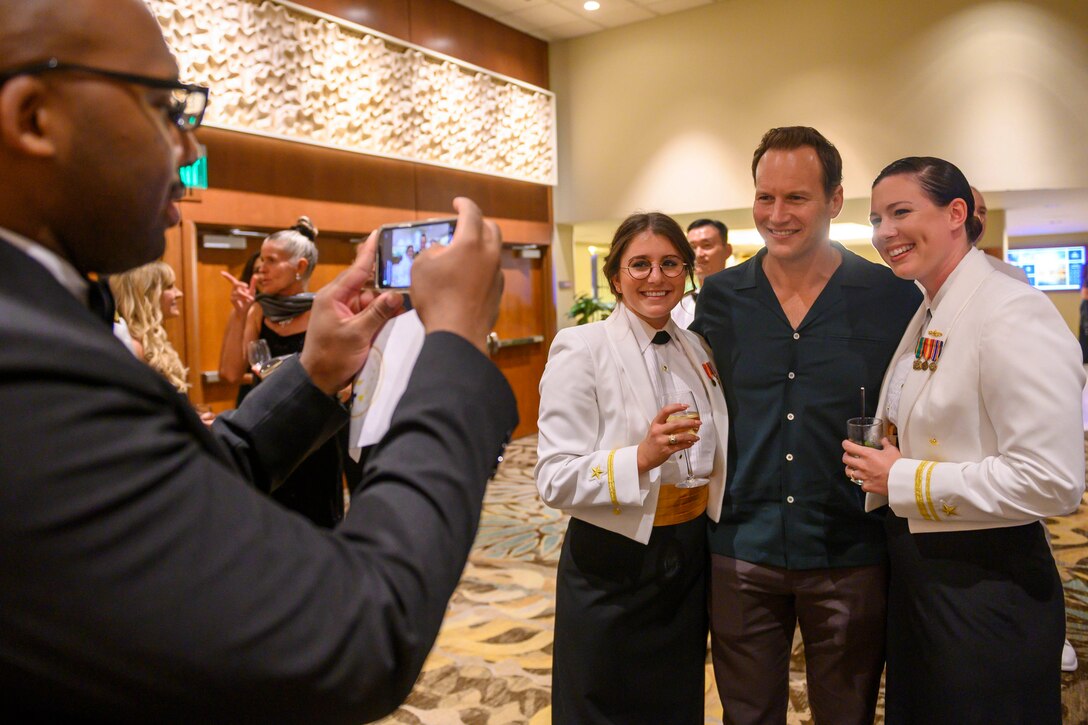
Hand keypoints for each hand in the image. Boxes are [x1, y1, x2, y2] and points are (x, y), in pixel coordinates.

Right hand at [220, 271, 256, 313]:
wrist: (245, 309)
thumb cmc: (249, 299)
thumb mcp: (252, 291)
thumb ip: (253, 284)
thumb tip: (255, 275)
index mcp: (238, 286)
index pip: (232, 279)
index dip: (227, 276)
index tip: (221, 272)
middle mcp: (234, 289)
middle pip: (236, 284)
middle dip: (241, 284)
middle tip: (247, 286)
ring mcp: (232, 294)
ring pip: (239, 292)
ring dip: (246, 295)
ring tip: (251, 299)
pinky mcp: (232, 299)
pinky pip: (238, 297)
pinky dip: (244, 299)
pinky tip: (246, 301)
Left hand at [299, 231, 404, 394]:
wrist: (319, 380)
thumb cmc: (330, 357)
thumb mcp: (356, 335)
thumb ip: (377, 313)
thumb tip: (396, 295)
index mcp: (334, 296)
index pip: (357, 269)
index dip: (369, 252)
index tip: (378, 233)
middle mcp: (340, 300)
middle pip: (369, 284)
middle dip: (386, 284)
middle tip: (405, 278)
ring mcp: (347, 312)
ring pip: (373, 300)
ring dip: (386, 304)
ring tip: (403, 303)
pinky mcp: (353, 324)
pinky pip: (372, 313)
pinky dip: (383, 314)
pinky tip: (396, 314)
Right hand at [410, 197, 502, 354]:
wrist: (458, 334)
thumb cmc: (437, 299)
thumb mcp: (421, 266)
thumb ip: (432, 250)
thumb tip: (441, 251)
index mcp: (471, 242)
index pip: (471, 212)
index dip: (463, 204)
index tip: (458, 203)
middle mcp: (489, 255)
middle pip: (491, 228)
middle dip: (478, 222)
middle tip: (463, 225)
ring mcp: (497, 274)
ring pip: (493, 251)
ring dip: (480, 247)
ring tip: (462, 253)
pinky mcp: (498, 292)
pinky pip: (492, 272)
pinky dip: (481, 267)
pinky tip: (467, 277)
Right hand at [636, 403, 701, 473]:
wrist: (643, 457)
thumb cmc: (651, 442)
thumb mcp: (655, 430)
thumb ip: (666, 425)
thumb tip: (684, 422)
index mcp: (655, 424)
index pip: (665, 411)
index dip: (676, 407)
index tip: (686, 406)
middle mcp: (658, 431)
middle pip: (676, 424)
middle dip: (690, 422)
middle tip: (698, 423)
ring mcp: (662, 441)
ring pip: (680, 436)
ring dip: (691, 436)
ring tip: (697, 436)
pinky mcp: (666, 450)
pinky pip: (680, 446)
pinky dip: (687, 444)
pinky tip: (691, 443)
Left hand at [841, 437, 900, 496]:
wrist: (901, 480)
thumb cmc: (897, 465)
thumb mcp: (892, 450)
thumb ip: (886, 444)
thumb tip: (884, 440)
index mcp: (867, 454)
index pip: (849, 447)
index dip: (846, 444)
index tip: (846, 444)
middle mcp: (862, 465)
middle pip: (845, 459)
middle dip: (846, 456)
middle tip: (849, 456)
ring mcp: (863, 476)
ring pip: (849, 473)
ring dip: (851, 470)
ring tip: (854, 469)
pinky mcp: (867, 486)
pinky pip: (861, 484)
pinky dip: (863, 482)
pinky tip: (866, 480)